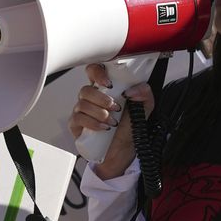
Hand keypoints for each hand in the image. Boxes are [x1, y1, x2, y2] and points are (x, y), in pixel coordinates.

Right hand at [68, 63, 154, 179]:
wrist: (122, 149)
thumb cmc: (128, 127)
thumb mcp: (144, 107)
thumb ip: (144, 93)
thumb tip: (131, 90)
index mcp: (104, 89)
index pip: (94, 71)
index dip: (97, 73)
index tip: (109, 83)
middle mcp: (91, 98)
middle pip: (86, 89)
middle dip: (102, 99)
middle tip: (116, 107)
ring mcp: (81, 111)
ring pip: (82, 104)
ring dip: (100, 113)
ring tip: (112, 121)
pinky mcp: (76, 125)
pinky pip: (78, 119)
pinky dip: (93, 123)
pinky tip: (104, 128)